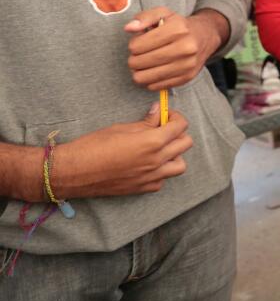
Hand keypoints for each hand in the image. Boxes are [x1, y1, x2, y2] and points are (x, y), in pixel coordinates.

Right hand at [55, 103, 193, 197]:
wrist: (73, 172)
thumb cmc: (93, 146)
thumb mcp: (121, 128)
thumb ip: (145, 122)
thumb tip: (158, 111)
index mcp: (152, 142)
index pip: (180, 126)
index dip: (175, 117)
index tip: (166, 115)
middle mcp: (156, 161)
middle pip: (185, 144)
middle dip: (178, 133)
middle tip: (164, 129)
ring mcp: (151, 177)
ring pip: (179, 165)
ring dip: (174, 155)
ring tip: (159, 148)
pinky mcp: (143, 188)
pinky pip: (163, 180)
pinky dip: (161, 171)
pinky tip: (148, 164)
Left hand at [125, 8, 219, 90]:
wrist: (204, 36)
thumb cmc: (178, 26)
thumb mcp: (163, 14)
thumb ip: (144, 17)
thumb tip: (129, 28)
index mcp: (177, 30)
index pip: (137, 46)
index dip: (133, 45)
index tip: (138, 43)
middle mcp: (185, 48)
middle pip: (139, 62)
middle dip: (134, 59)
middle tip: (139, 55)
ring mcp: (186, 65)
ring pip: (144, 77)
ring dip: (139, 71)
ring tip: (144, 64)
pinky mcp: (186, 77)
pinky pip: (155, 86)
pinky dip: (150, 80)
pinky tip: (154, 70)